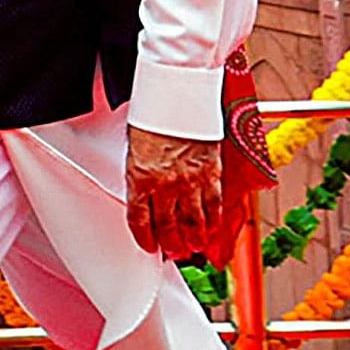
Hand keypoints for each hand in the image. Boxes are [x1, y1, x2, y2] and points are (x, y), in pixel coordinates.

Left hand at [125, 127, 222, 257]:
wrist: (177, 97)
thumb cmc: (153, 117)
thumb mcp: (134, 148)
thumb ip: (140, 174)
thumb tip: (143, 196)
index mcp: (139, 177)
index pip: (139, 220)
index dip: (144, 238)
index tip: (148, 245)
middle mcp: (165, 184)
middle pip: (168, 227)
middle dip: (171, 244)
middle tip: (174, 251)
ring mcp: (190, 181)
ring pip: (193, 222)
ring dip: (194, 238)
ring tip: (194, 246)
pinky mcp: (211, 174)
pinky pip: (214, 206)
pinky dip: (214, 221)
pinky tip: (213, 228)